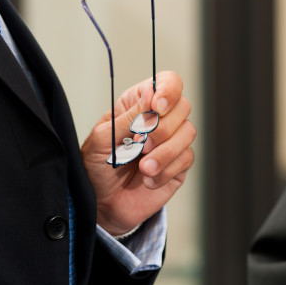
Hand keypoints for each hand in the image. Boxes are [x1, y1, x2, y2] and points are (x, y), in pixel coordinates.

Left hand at [81, 71, 195, 235]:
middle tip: (140, 146)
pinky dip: (165, 171)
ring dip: (164, 153)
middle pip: (183, 107)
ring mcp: (172, 142)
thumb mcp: (104, 137)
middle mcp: (160, 119)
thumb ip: (129, 116)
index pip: (168, 82)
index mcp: (140, 104)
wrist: (102, 202)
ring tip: (143, 167)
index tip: (156, 107)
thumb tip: (152, 96)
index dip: (168, 91)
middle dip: (162, 128)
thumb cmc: (98, 166)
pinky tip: (147, 179)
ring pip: (187, 133)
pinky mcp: (179, 165)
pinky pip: (185, 159)